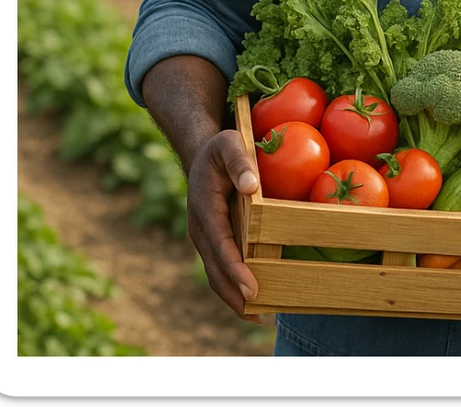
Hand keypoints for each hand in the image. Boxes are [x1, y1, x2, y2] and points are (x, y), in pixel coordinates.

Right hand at [187, 128, 262, 323]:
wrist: (202, 153)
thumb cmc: (220, 148)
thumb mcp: (229, 144)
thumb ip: (240, 161)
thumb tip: (251, 185)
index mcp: (204, 208)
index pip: (220, 245)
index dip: (234, 269)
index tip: (251, 289)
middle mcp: (201, 228)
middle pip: (215, 269)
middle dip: (234, 294)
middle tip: (260, 314)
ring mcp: (205, 237)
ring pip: (216, 274)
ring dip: (233, 298)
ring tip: (260, 316)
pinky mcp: (213, 240)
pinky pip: (221, 268)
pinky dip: (233, 286)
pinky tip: (254, 299)